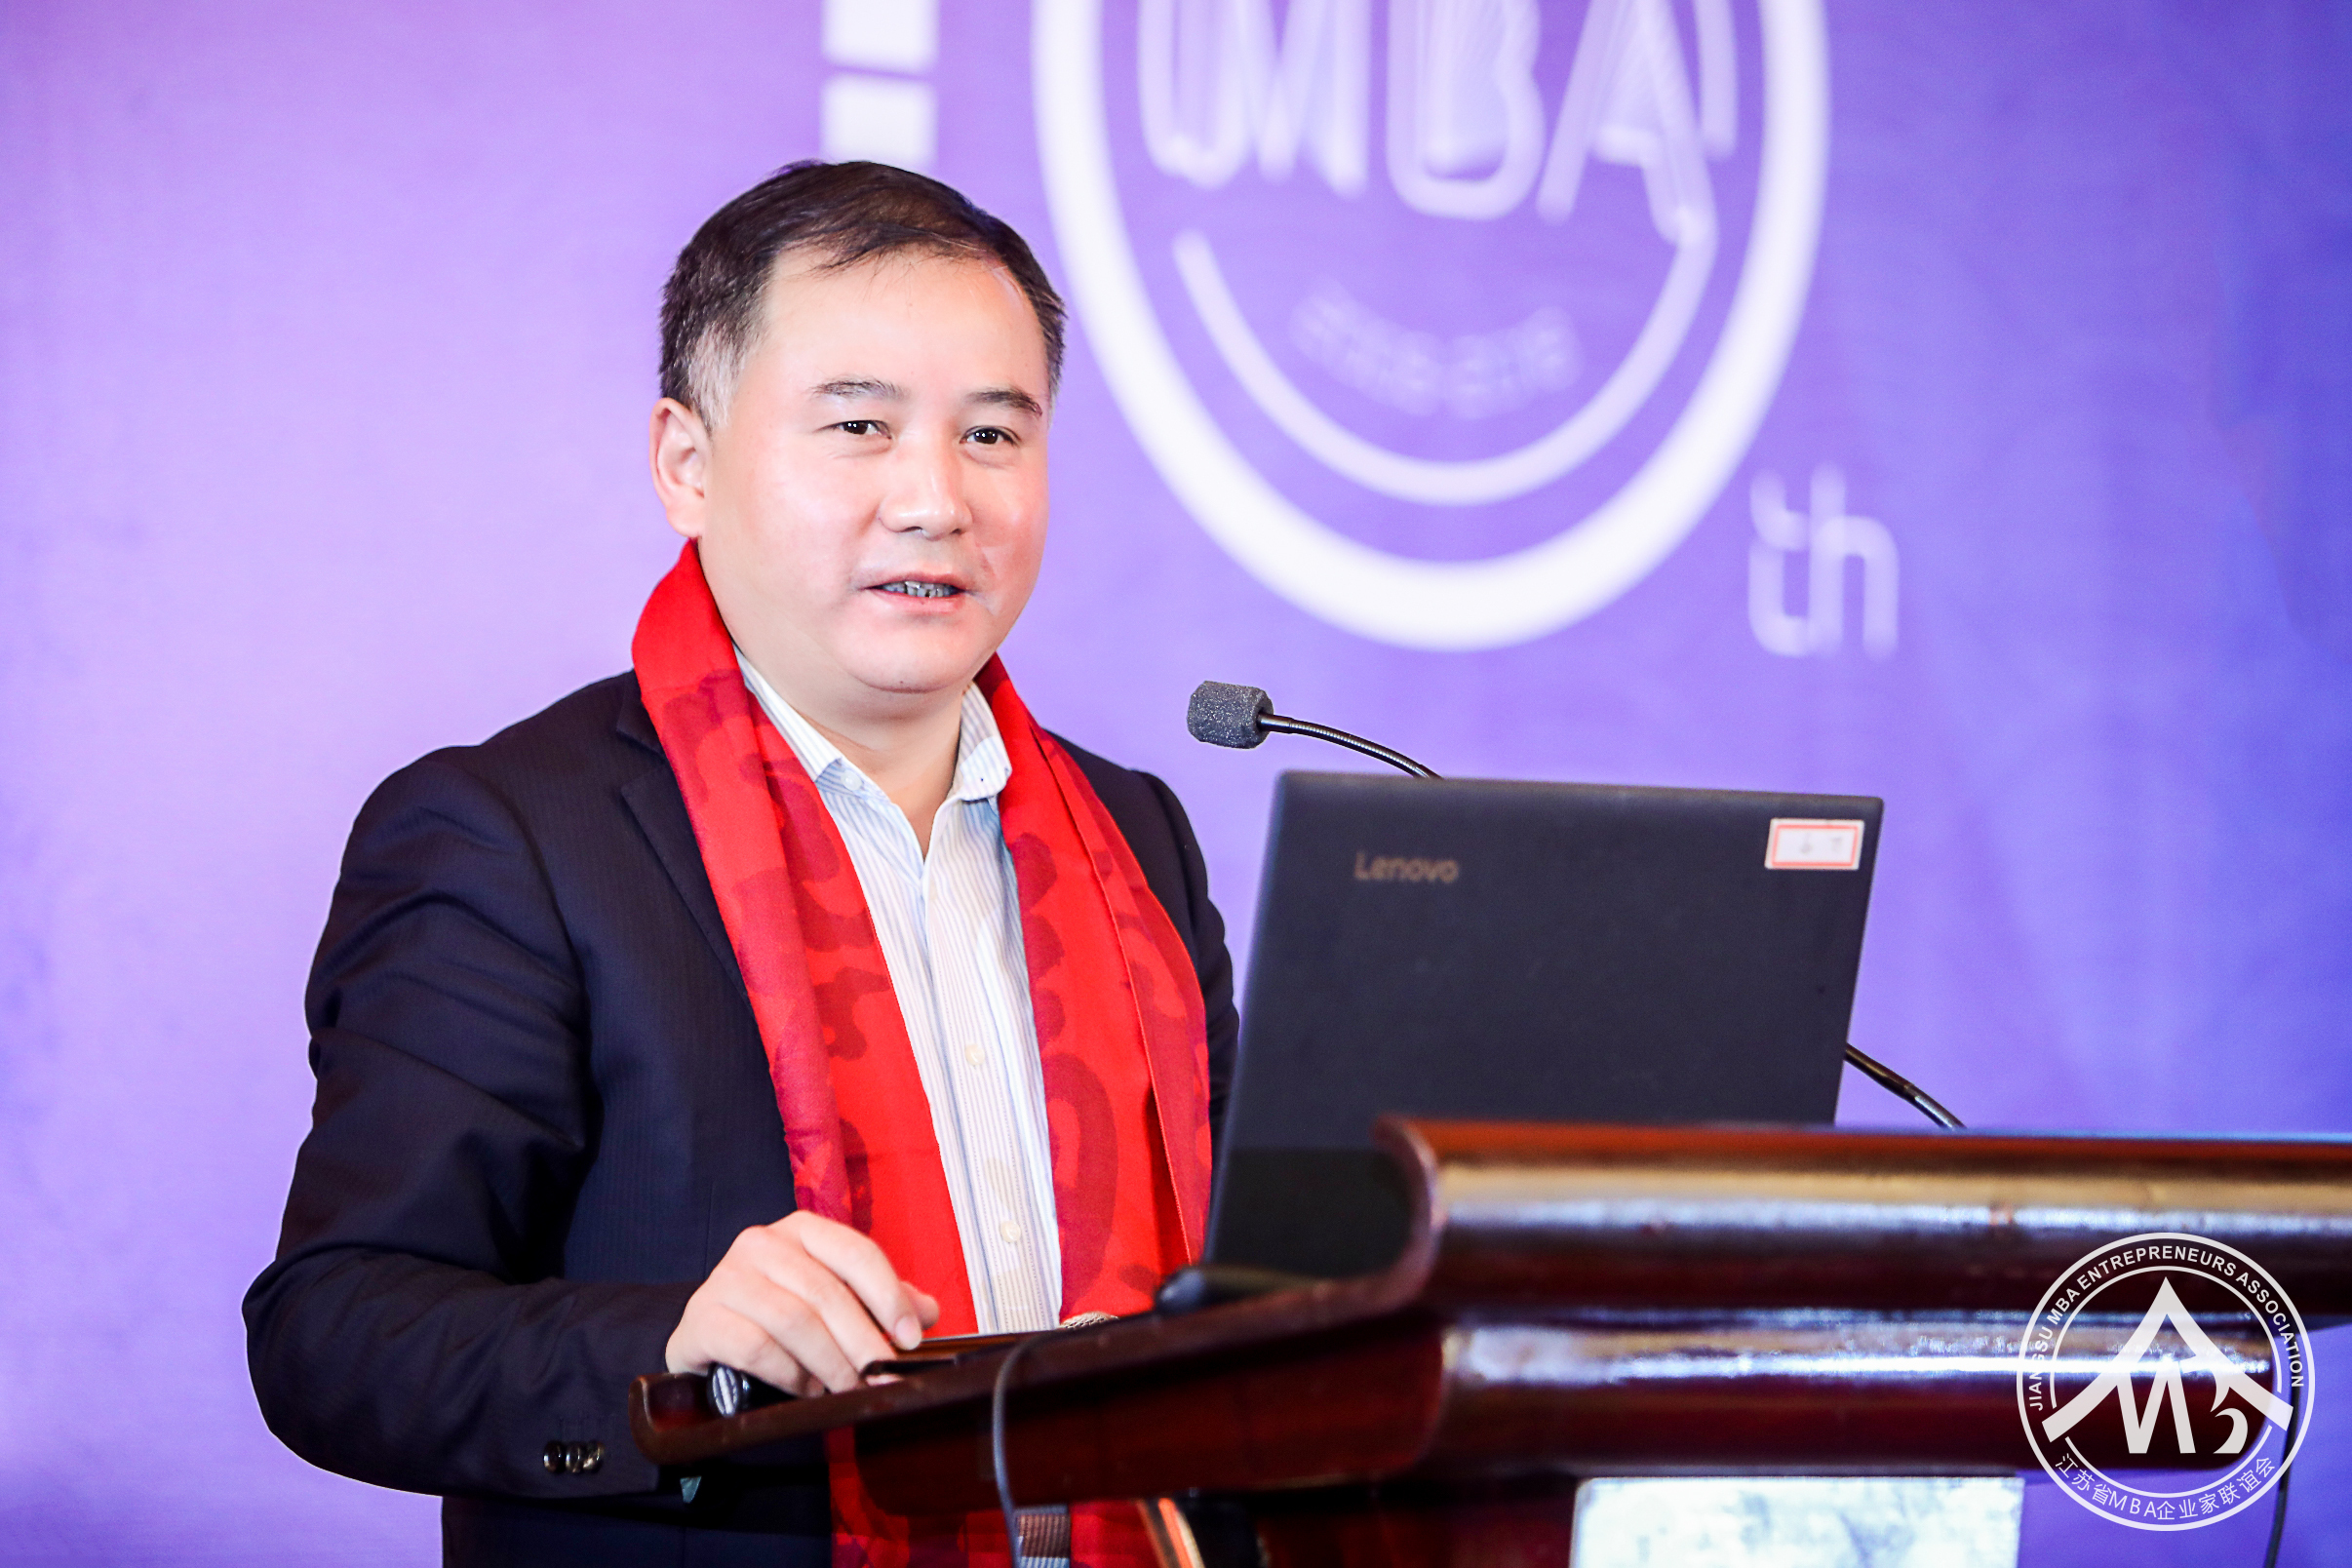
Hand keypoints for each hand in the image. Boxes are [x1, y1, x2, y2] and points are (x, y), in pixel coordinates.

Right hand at [664, 1212, 941, 1395]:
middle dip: (864, 1342)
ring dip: (829, 1363)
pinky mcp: (703, 1318)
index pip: (856, 1253)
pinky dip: (789, 1374)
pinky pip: (755, 1348)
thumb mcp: (832, 1300)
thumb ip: (879, 1301)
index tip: (911, 1338)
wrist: (709, 1333)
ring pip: (794, 1321)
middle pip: (827, 1293)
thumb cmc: (777, 1313)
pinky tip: (806, 1387)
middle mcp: (762, 1243)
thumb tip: (928, 1312)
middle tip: (883, 1377)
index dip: (889, 1296)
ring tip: (845, 1386)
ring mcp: (727, 1278)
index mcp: (802, 1230)